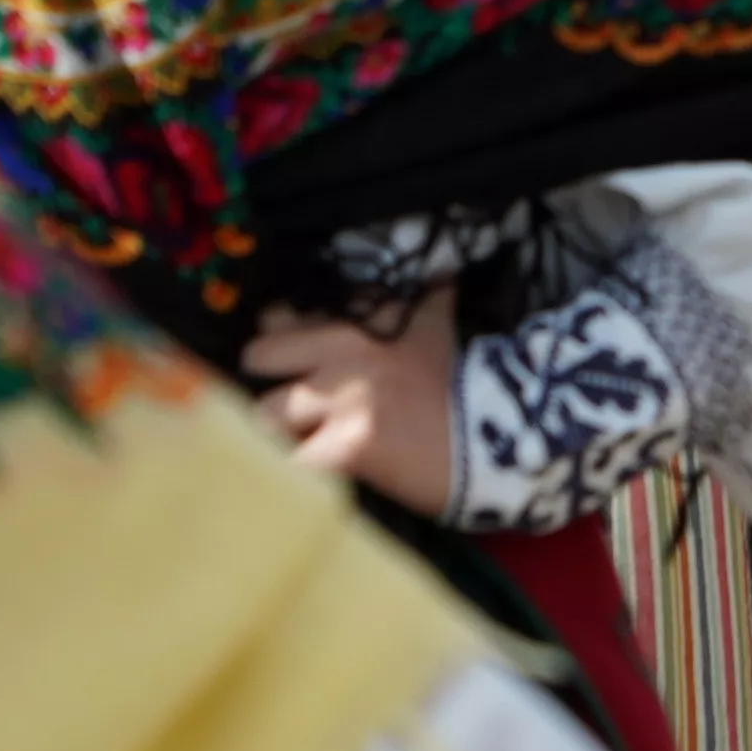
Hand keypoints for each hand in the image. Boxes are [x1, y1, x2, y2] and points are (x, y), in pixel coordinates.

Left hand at [244, 288, 462, 510]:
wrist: (493, 445)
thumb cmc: (459, 387)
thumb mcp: (436, 332)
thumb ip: (428, 299)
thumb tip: (441, 270)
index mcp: (357, 325)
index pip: (280, 318)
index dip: (271, 339)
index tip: (274, 357)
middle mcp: (342, 355)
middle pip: (258, 357)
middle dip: (258, 381)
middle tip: (272, 403)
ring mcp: (341, 402)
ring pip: (263, 413)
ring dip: (267, 430)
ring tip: (281, 443)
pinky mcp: (346, 450)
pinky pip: (288, 464)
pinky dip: (283, 474)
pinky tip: (285, 480)